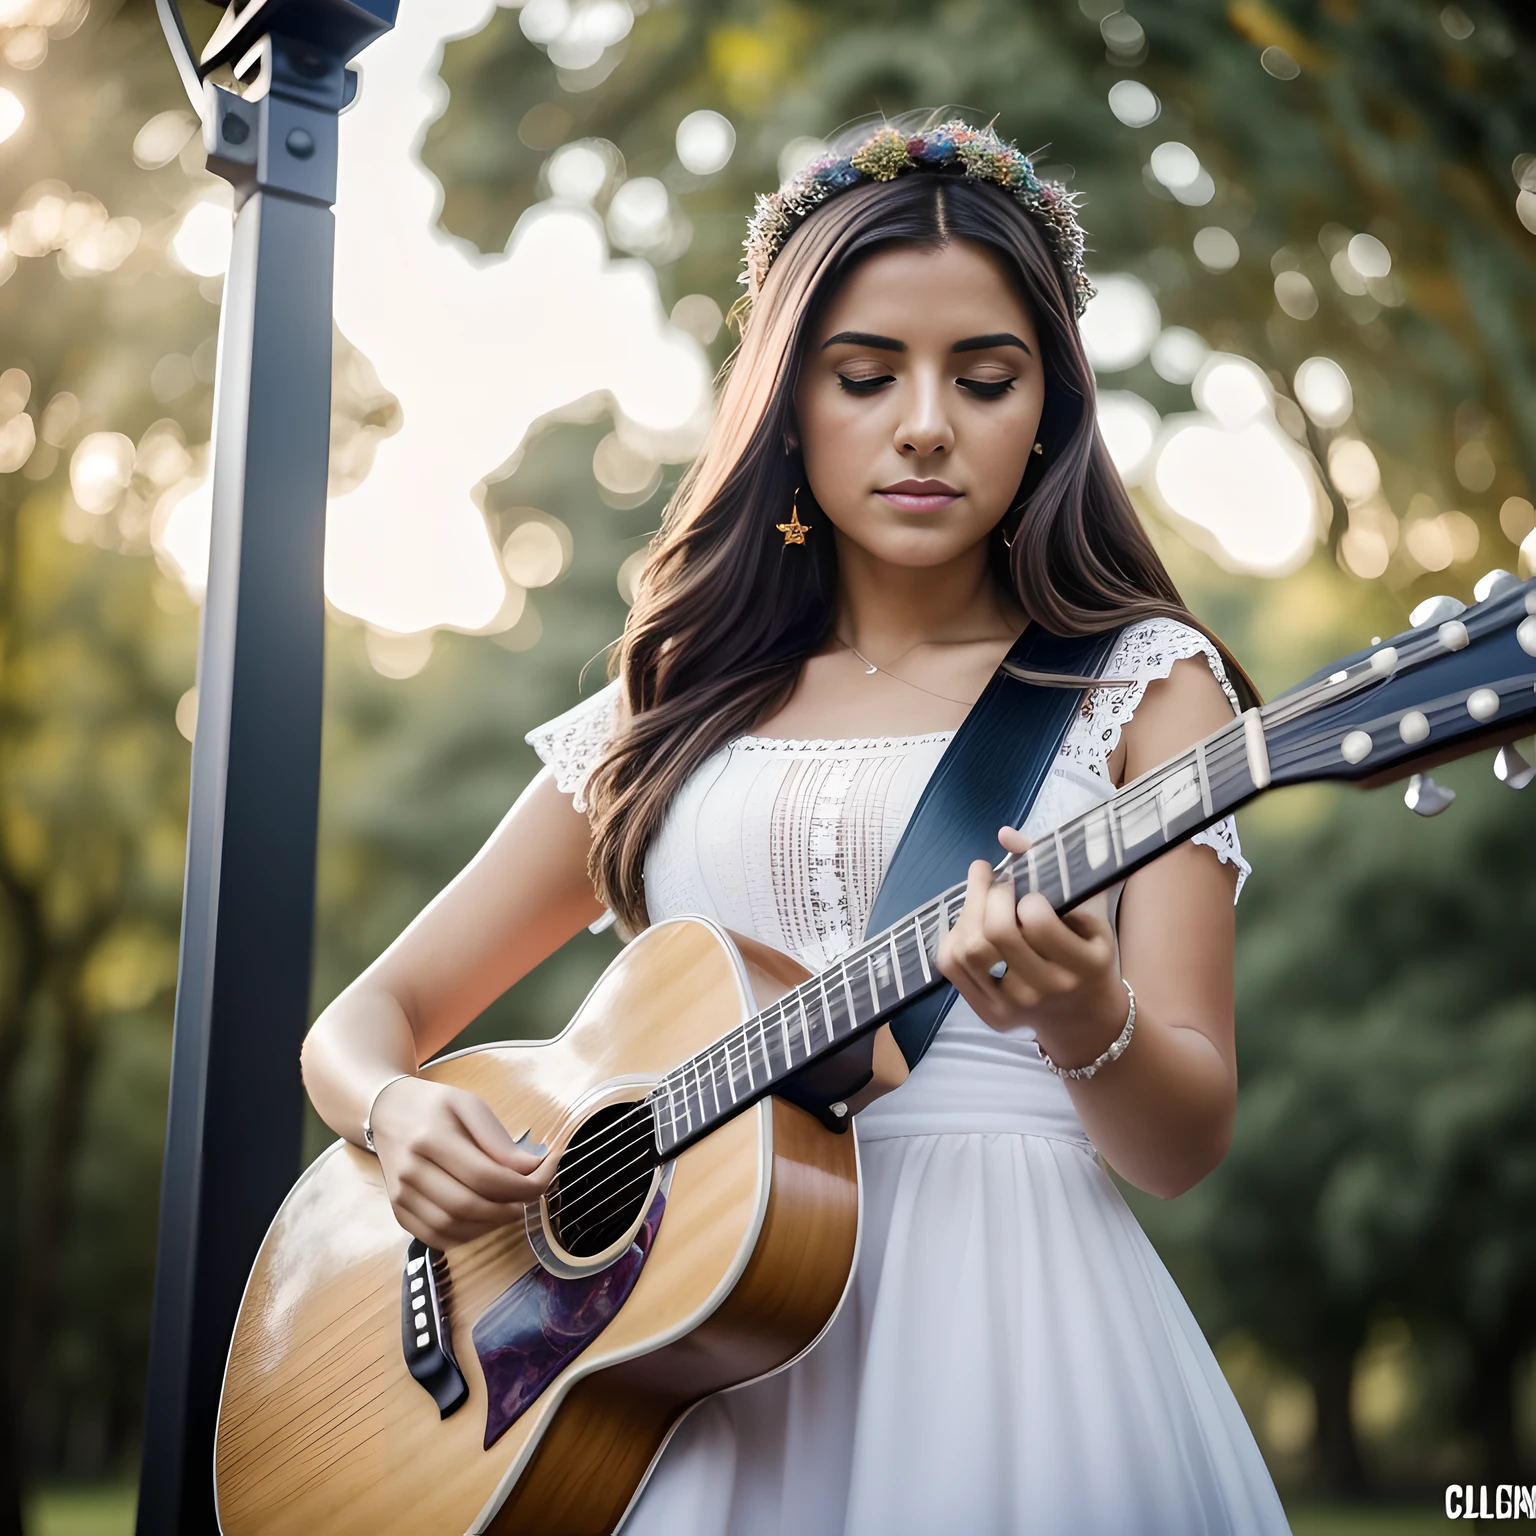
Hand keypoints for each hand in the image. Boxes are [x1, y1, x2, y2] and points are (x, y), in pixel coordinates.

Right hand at [367, 1076, 551, 1249]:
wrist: (388, 1111)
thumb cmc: (435, 1105)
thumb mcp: (469, 1104)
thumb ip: (499, 1139)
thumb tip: (532, 1168)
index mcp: (430, 1138)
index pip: (485, 1176)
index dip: (523, 1184)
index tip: (547, 1172)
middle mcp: (410, 1171)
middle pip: (468, 1206)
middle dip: (510, 1208)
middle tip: (531, 1196)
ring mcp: (400, 1196)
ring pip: (452, 1228)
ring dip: (491, 1225)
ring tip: (510, 1207)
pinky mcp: (398, 1212)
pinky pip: (436, 1238)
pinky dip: (468, 1236)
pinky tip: (485, 1219)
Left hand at [935, 825, 1126, 1064]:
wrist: (1082, 1014)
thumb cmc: (1088, 950)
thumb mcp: (1088, 910)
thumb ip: (1054, 867)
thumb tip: (1004, 835)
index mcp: (1083, 963)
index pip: (1037, 921)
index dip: (1024, 895)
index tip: (1026, 889)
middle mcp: (1048, 989)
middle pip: (997, 933)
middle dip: (989, 894)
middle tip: (996, 881)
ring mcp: (1014, 1006)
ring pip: (968, 949)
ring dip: (968, 911)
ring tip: (981, 895)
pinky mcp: (989, 1014)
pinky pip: (952, 966)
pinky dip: (953, 934)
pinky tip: (970, 922)